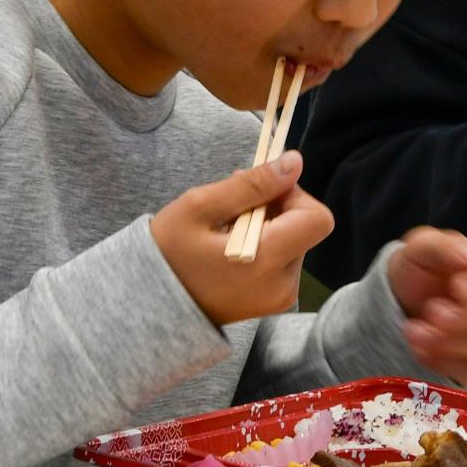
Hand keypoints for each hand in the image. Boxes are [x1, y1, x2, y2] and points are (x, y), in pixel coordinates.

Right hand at [150, 151, 333, 325]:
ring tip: (227, 230)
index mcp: (267, 262)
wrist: (149, 305)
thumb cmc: (168, 252)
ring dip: (270, 227)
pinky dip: (265, 246)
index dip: (294, 196)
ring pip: (295, 241)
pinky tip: (232, 248)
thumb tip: (295, 162)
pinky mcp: (273, 302)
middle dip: (276, 209)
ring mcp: (280, 298)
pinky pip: (284, 260)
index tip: (261, 191)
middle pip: (305, 228)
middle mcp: (283, 285)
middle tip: (233, 207)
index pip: (317, 218)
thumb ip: (252, 184)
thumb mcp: (200, 207)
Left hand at [387, 228, 466, 386]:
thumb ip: (446, 246)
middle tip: (430, 311)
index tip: (458, 288)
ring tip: (415, 330)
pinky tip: (422, 349)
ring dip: (449, 342)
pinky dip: (445, 363)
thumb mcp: (422, 247)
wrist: (401, 303)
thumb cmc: (419, 269)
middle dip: (463, 317)